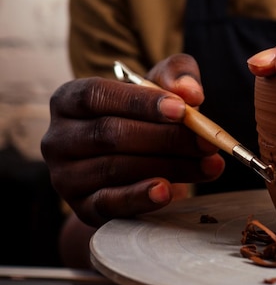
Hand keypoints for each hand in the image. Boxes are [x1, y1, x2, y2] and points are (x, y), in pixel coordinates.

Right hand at [41, 54, 224, 227]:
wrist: (135, 171)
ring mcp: (66, 176)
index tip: (182, 110)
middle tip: (207, 142)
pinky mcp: (82, 207)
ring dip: (169, 167)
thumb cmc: (145, 120)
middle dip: (167, 138)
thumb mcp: (161, 89)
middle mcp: (59, 138)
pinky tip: (167, 191)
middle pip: (111, 134)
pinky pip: (110, 203)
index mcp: (70, 100)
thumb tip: (189, 92)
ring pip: (116, 168)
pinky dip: (140, 198)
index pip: (98, 95)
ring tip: (208, 166)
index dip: (140, 102)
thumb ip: (176, 77)